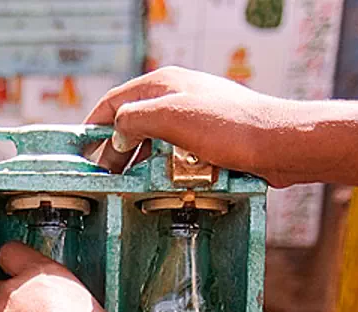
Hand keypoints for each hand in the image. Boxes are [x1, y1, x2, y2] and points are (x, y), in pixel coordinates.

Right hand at [86, 67, 299, 186]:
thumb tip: (115, 132)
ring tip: (124, 183)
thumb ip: (133, 120)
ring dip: (137, 161)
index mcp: (164, 83)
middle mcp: (177, 96)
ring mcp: (193, 117)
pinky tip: (158, 183)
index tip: (79, 150)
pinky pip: (173, 153)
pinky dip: (161, 167)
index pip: (114, 101)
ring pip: (152, 140)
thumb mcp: (169, 117)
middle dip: (114, 148)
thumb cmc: (229, 127)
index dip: (93, 126)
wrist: (278, 144)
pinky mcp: (208, 139)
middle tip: (101, 175)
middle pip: (131, 123)